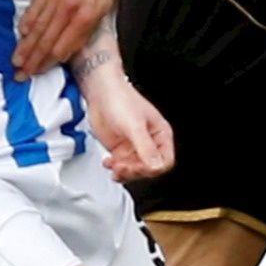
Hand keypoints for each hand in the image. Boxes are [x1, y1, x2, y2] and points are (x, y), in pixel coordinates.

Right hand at [18, 0, 123, 78]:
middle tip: (21, 74)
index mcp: (87, 17)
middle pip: (48, 42)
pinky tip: (21, 34)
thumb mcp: (104, 5)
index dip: (50, 63)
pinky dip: (27, 23)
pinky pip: (34, 9)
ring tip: (17, 60)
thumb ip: (88, 27)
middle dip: (34, 61)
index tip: (40, 72)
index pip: (65, 47)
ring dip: (27, 46)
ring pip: (39, 28)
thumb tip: (72, 47)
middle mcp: (71, 10)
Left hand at [84, 68, 175, 183]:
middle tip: (123, 165)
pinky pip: (122, 167)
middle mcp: (149, 142)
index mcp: (160, 134)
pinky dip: (115, 168)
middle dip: (135, 170)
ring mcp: (134, 146)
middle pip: (149, 169)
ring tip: (114, 165)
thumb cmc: (121, 99)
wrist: (99, 93)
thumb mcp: (134, 125)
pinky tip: (109, 162)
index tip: (139, 166)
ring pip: (135, 170)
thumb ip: (145, 147)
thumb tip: (156, 166)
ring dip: (124, 172)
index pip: (165, 161)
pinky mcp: (120, 149)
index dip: (153, 168)